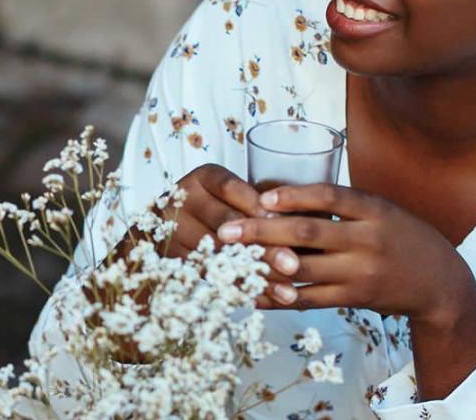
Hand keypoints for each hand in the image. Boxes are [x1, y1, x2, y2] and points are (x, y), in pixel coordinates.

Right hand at [152, 164, 301, 291]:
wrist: (164, 229)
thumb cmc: (217, 209)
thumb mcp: (234, 197)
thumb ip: (263, 205)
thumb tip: (310, 222)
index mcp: (203, 177)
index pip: (230, 188)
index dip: (257, 207)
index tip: (285, 225)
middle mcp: (184, 199)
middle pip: (226, 224)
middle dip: (262, 246)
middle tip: (293, 264)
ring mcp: (174, 230)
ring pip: (220, 254)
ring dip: (255, 274)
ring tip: (287, 290)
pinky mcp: (173, 258)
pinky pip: (211, 275)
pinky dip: (240, 287)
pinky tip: (264, 299)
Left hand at [215, 183, 475, 320]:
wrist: (440, 283)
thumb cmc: (403, 238)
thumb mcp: (383, 211)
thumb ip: (344, 205)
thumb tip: (286, 195)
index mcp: (374, 210)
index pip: (330, 197)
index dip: (294, 196)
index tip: (261, 197)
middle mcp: (367, 240)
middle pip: (307, 233)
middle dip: (261, 231)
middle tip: (226, 231)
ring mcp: (360, 273)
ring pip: (303, 269)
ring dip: (262, 265)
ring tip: (230, 261)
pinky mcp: (354, 299)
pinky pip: (309, 299)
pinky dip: (279, 296)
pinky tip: (254, 292)